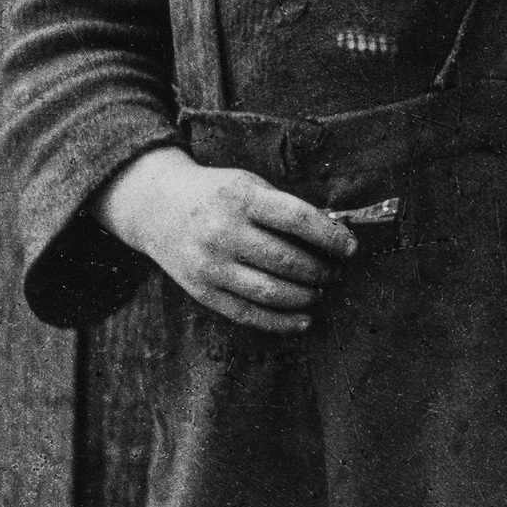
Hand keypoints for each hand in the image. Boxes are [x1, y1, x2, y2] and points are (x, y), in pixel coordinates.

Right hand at [92, 146, 356, 331]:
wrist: (155, 206)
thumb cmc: (216, 194)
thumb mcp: (248, 184)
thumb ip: (285, 208)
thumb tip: (334, 234)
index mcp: (241, 197)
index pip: (297, 219)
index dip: (330, 236)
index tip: (351, 248)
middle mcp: (223, 231)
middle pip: (286, 260)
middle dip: (320, 270)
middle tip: (333, 271)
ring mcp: (210, 265)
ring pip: (270, 292)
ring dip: (305, 296)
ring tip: (318, 291)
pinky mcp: (202, 291)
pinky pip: (248, 314)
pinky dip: (281, 321)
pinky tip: (303, 318)